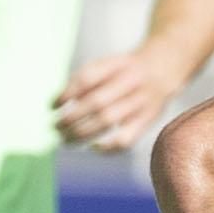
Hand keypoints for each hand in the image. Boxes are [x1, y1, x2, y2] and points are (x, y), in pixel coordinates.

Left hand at [52, 49, 181, 153]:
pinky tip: (94, 147)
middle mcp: (130, 81)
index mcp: (116, 65)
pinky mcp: (148, 119)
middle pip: (96, 102)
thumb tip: (57, 104)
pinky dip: (109, 146)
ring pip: (108, 120)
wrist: (161, 68)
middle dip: (72, 118)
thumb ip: (83, 80)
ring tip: (65, 139)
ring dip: (83, 133)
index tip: (51, 107)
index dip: (67, 93)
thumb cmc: (122, 71)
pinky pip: (127, 137)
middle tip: (55, 127)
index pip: (87, 79)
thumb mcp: (105, 64)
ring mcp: (140, 101)